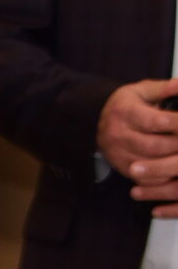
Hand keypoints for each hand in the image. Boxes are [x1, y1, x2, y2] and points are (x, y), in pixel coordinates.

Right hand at [99, 79, 177, 215]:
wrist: (99, 121)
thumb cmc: (127, 104)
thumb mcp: (142, 90)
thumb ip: (164, 88)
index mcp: (125, 111)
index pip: (156, 121)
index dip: (177, 123)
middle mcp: (118, 134)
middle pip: (155, 146)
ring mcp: (118, 154)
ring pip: (151, 165)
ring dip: (172, 162)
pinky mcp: (121, 168)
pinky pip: (145, 179)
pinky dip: (162, 177)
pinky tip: (173, 169)